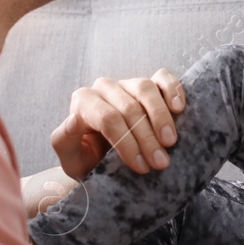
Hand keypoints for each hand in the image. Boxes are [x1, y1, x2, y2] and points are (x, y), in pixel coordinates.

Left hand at [49, 68, 186, 178]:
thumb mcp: (71, 159)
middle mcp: (104, 88)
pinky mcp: (150, 83)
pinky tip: (179, 108)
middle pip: (129, 107)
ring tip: (170, 142)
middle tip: (160, 162)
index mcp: (83, 102)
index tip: (141, 167)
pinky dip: (173, 90)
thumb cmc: (88, 160)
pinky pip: (163, 78)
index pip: (107, 119)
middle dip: (146, 137)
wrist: (106, 160)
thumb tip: (74, 119)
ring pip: (145, 89)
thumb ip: (64, 140)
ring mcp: (128, 83)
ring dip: (161, 117)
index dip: (126, 143)